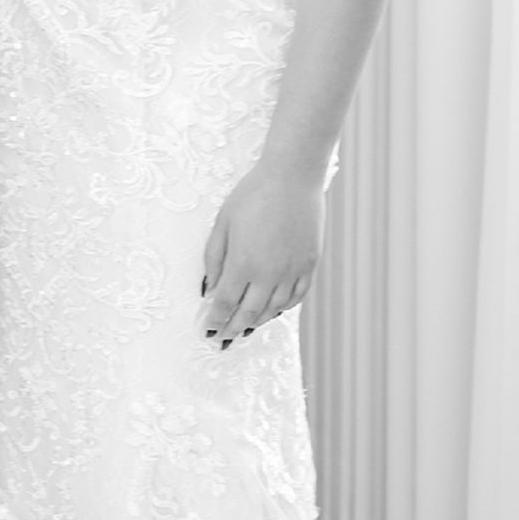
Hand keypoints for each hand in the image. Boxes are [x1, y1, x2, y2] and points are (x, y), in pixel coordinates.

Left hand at [200, 161, 324, 348]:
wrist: (291, 180)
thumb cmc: (251, 196)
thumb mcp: (223, 223)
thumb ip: (215, 259)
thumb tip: (210, 288)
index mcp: (244, 263)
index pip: (226, 302)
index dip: (216, 319)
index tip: (208, 330)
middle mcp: (270, 274)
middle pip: (249, 312)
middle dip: (233, 328)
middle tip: (223, 339)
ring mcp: (293, 272)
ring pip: (274, 309)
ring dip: (257, 321)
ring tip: (244, 328)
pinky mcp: (310, 266)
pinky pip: (296, 297)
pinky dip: (283, 308)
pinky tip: (273, 311)